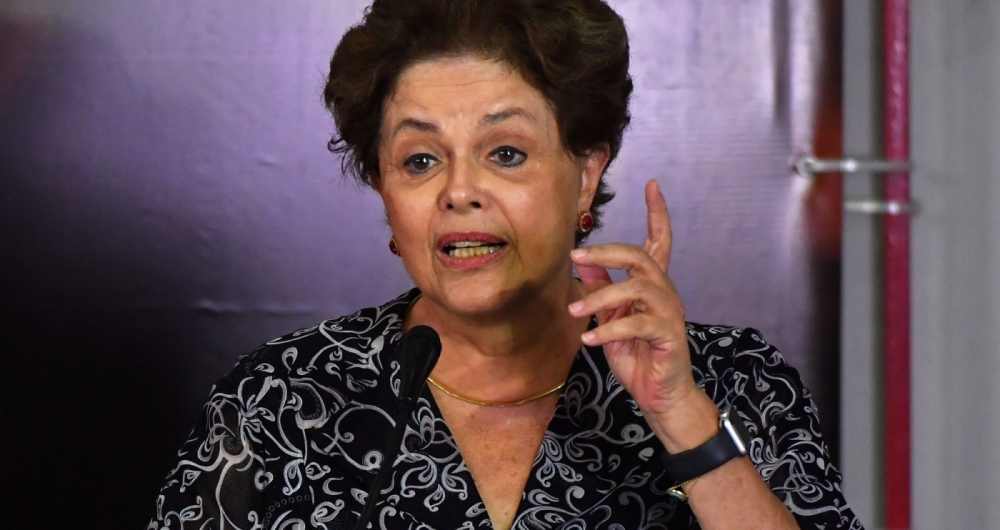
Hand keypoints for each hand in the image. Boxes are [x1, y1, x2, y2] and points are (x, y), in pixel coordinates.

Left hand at [568, 179, 701, 419]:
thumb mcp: (611, 320)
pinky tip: (589, 339)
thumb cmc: (636, 357)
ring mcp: (669, 313)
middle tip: (575, 257)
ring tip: (575, 313)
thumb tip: (582, 266)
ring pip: (636, 288)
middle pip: (640, 257)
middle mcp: (665, 292)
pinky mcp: (668, 336)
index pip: (660, 241)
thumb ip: (602, 292)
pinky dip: (609, 330)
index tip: (653, 184)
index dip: (658, 213)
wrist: (659, 397)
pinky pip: (636, 324)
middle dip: (606, 252)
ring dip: (600, 298)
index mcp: (653, 285)